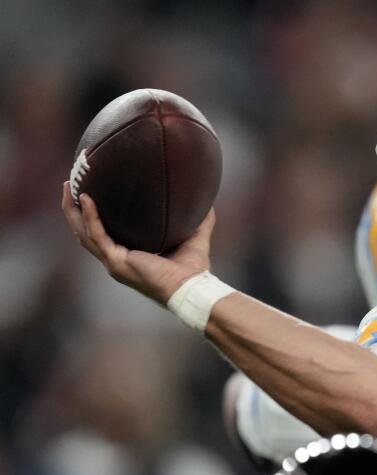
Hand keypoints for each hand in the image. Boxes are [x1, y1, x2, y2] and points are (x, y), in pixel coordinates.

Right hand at [61, 181, 215, 304]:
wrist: (193, 289)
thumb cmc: (194, 271)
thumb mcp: (194, 238)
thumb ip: (200, 221)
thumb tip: (208, 202)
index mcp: (129, 257)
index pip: (102, 235)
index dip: (91, 216)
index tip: (86, 193)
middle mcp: (117, 260)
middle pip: (85, 232)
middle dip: (74, 210)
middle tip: (69, 185)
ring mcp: (114, 263)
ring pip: (84, 233)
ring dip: (74, 211)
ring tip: (69, 188)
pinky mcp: (117, 263)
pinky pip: (97, 236)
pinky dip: (91, 217)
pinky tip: (86, 199)